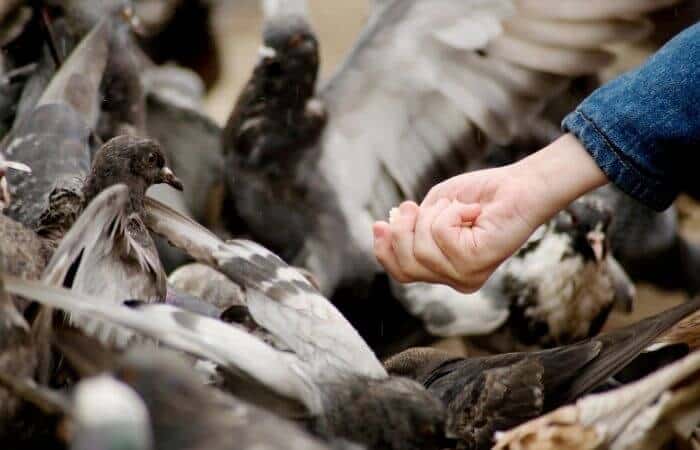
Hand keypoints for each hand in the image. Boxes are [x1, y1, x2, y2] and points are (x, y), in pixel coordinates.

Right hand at [373, 134, 607, 291]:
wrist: (520, 187)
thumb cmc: (480, 196)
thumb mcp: (433, 210)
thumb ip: (409, 226)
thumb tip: (380, 228)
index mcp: (445, 270)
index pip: (401, 274)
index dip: (384, 250)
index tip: (380, 223)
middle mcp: (455, 279)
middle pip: (405, 263)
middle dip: (403, 229)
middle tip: (415, 206)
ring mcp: (465, 276)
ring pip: (420, 247)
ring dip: (433, 215)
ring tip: (455, 206)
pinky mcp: (475, 264)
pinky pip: (440, 234)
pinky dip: (451, 211)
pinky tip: (472, 210)